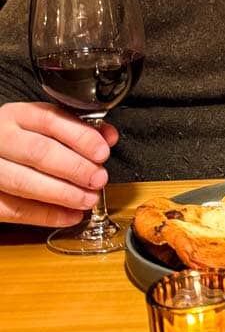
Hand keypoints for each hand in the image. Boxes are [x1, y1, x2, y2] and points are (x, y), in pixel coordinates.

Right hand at [0, 102, 117, 227]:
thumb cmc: (22, 141)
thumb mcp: (44, 126)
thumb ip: (77, 129)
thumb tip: (108, 137)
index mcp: (17, 116)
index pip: (50, 120)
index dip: (80, 137)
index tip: (102, 152)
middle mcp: (0, 138)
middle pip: (38, 151)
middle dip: (74, 168)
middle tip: (98, 178)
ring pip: (23, 182)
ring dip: (62, 194)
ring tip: (88, 199)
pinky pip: (14, 210)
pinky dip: (46, 216)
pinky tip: (70, 215)